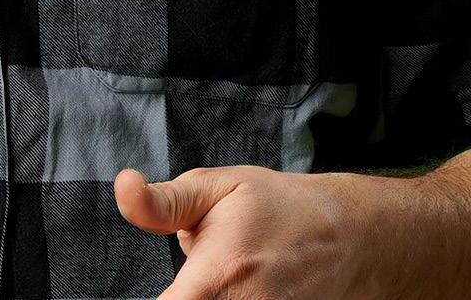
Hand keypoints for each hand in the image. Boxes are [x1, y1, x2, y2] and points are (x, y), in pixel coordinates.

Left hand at [114, 165, 386, 298]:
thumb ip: (162, 202)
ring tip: (227, 277)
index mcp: (217, 276)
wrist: (352, 236)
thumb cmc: (276, 207)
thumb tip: (123, 185)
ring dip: (206, 297)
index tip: (168, 285)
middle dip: (183, 293)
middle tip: (199, 272)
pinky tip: (244, 285)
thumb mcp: (215, 188)